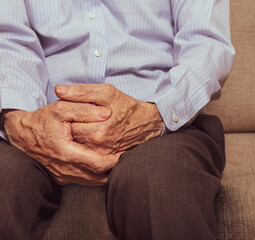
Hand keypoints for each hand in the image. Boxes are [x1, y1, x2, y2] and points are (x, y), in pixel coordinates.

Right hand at [3, 101, 120, 185]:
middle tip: (126, 158)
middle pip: (97, 176)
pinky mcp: (61, 178)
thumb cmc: (42, 120)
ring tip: (118, 163)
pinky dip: (96, 176)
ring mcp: (63, 176)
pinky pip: (84, 182)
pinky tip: (105, 167)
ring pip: (92, 182)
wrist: (22, 135)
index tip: (124, 153)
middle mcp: (65, 168)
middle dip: (114, 169)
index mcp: (66, 152)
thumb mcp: (61, 108)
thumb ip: (84, 109)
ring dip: (106, 174)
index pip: (97, 163)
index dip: (114, 160)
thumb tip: (106, 113)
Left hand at [55, 83, 163, 153]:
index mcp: (95, 132)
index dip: (65, 116)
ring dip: (75, 137)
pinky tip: (89, 136)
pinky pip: (86, 154)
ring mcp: (102, 156)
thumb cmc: (127, 106)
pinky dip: (84, 145)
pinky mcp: (107, 160)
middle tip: (74, 118)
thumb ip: (81, 91)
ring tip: (83, 126)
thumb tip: (58, 90)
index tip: (69, 111)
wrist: (149, 123)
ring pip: (77, 146)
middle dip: (68, 127)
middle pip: (70, 138)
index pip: (66, 125)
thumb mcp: (107, 93)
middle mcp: (98, 148)